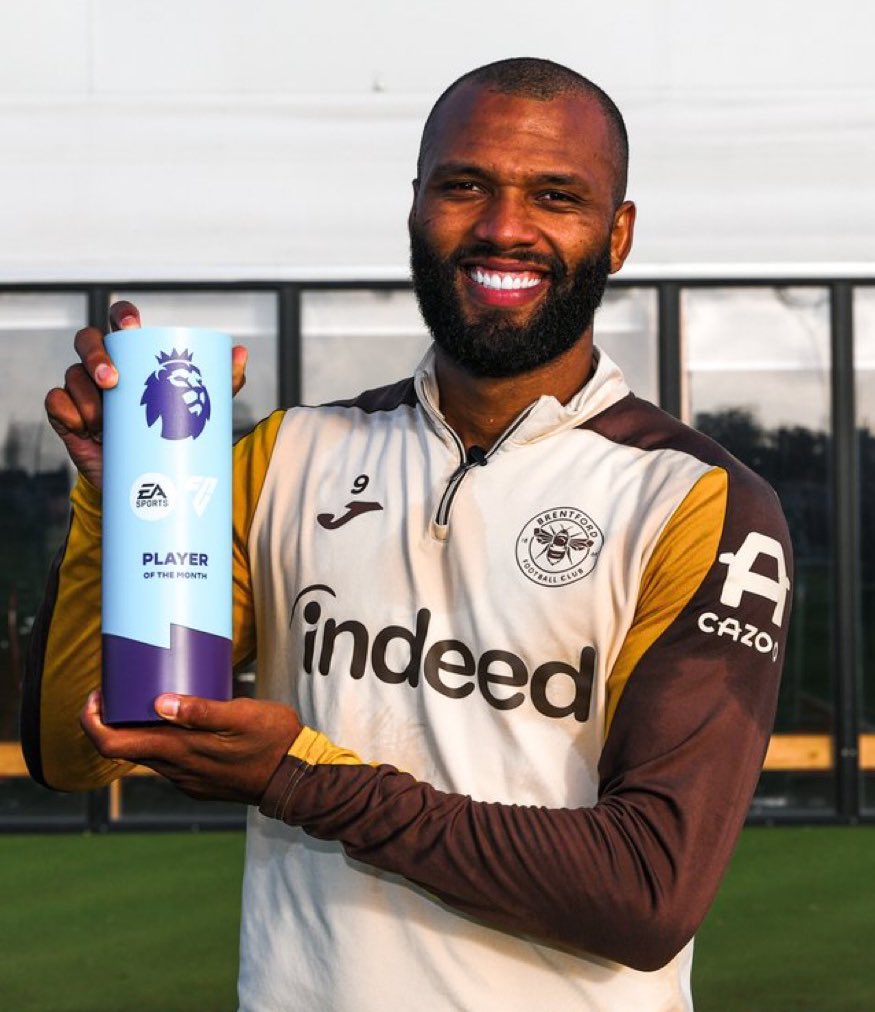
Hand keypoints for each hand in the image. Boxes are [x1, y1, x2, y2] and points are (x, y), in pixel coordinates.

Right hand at [45, 301, 249, 487]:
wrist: (150, 486)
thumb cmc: (172, 434)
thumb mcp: (199, 409)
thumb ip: (220, 383)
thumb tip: (240, 353)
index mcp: (133, 357)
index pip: (119, 323)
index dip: (121, 316)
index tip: (131, 326)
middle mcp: (104, 368)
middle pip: (87, 341)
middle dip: (95, 356)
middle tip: (112, 380)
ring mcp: (84, 392)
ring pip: (72, 375)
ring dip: (85, 395)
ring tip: (103, 420)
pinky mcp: (68, 419)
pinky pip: (56, 404)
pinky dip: (67, 411)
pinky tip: (83, 425)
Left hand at [80, 691, 302, 804]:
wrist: (299, 779)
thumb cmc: (275, 740)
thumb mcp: (243, 714)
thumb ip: (201, 710)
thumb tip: (158, 702)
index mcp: (180, 751)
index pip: (113, 746)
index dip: (93, 722)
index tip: (97, 696)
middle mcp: (176, 770)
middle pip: (125, 750)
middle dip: (113, 721)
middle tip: (121, 689)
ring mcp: (188, 780)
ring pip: (148, 756)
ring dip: (139, 731)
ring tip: (151, 698)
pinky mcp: (200, 783)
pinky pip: (169, 762)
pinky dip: (162, 741)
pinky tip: (180, 723)